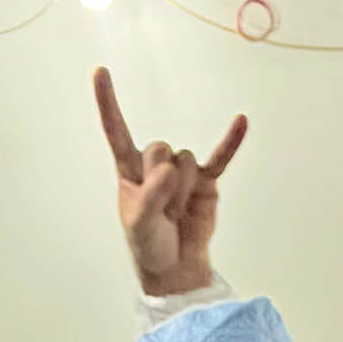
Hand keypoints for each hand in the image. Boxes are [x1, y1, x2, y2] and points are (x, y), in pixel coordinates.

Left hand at [94, 66, 246, 296]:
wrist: (176, 269)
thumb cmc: (150, 246)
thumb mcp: (139, 226)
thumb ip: (150, 197)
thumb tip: (171, 169)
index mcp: (130, 170)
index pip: (117, 131)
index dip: (108, 104)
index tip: (100, 72)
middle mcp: (156, 165)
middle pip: (161, 148)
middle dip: (163, 182)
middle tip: (162, 213)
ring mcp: (183, 172)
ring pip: (186, 160)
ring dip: (182, 192)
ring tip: (177, 216)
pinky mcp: (207, 182)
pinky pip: (220, 158)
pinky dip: (230, 142)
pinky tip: (242, 121)